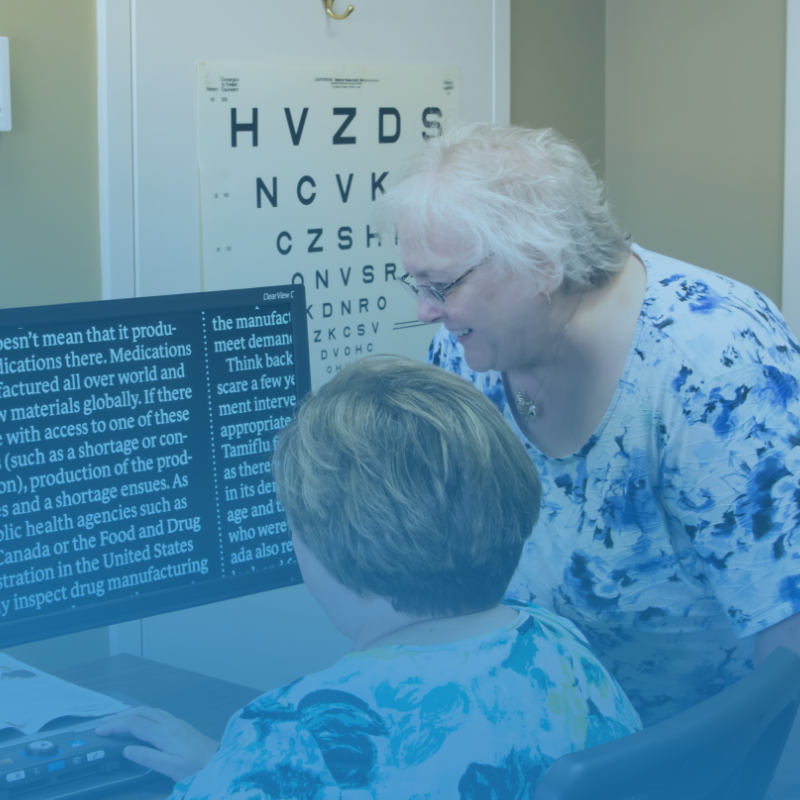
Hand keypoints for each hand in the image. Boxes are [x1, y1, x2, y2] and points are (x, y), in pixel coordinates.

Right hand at [95, 706, 217, 782]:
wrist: (219, 761)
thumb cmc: (197, 767)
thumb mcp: (171, 768)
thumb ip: (148, 758)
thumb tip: (127, 750)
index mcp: (166, 733)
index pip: (135, 724)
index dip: (116, 725)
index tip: (101, 730)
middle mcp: (170, 723)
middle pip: (141, 712)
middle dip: (120, 716)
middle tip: (104, 724)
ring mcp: (176, 722)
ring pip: (149, 711)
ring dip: (131, 713)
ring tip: (117, 720)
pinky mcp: (180, 725)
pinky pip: (157, 713)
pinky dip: (143, 714)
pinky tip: (140, 720)